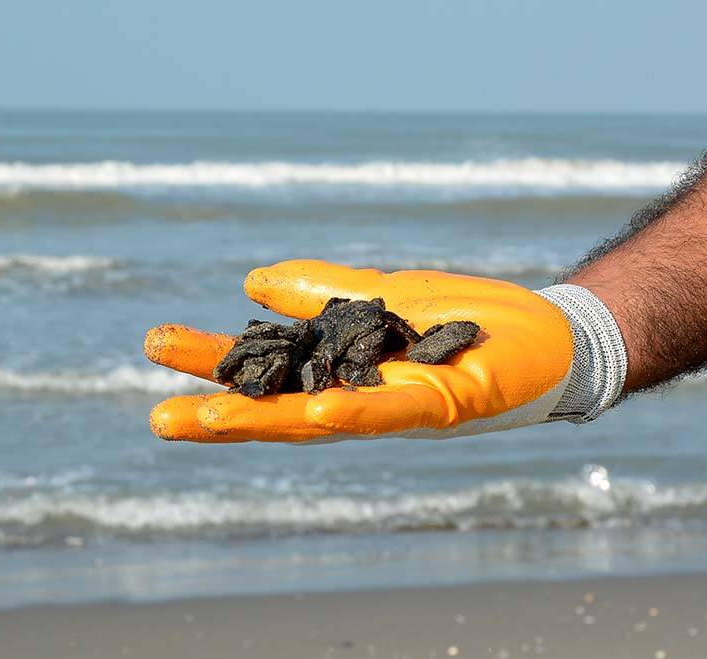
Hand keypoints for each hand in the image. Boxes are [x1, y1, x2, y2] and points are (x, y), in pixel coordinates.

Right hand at [143, 260, 573, 442]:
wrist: (551, 334)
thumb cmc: (470, 322)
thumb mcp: (380, 297)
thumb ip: (319, 294)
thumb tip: (251, 284)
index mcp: (344, 374)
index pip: (268, 373)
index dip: (212, 364)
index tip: (155, 347)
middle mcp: (364, 400)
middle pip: (281, 410)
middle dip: (219, 414)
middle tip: (157, 416)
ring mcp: (403, 406)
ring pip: (325, 420)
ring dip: (267, 423)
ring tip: (207, 419)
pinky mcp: (448, 401)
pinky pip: (397, 411)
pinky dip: (358, 411)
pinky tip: (321, 408)